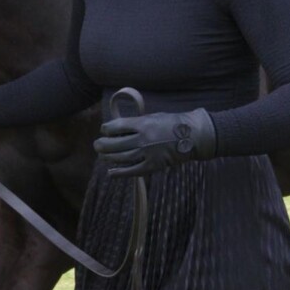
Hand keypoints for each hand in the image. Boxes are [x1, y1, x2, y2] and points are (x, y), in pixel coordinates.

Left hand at [94, 108, 215, 176]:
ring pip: (122, 157)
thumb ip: (136, 122)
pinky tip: (110, 173)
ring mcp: (148, 153)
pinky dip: (120, 173)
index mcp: (143, 124)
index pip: (117, 126)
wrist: (192, 135)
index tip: (104, 130)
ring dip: (109, 157)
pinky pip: (133, 171)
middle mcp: (143, 139)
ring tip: (102, 156)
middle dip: (103, 145)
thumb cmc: (172, 123)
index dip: (107, 129)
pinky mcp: (153, 165)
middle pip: (116, 144)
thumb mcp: (153, 116)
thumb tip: (117, 127)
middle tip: (97, 145)